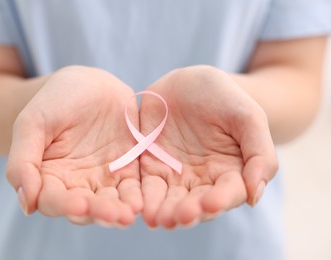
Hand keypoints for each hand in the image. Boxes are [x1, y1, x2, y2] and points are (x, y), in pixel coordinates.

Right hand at [6, 66, 142, 226]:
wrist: (89, 84)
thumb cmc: (54, 100)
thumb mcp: (32, 123)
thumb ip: (23, 161)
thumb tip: (27, 204)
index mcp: (48, 176)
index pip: (52, 200)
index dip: (64, 206)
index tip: (78, 206)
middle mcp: (76, 184)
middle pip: (85, 209)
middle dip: (98, 213)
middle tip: (113, 215)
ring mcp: (103, 179)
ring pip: (109, 203)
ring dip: (119, 212)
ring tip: (129, 214)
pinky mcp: (126, 170)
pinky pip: (132, 188)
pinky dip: (136, 197)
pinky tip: (141, 202)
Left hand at [140, 66, 277, 228]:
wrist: (189, 82)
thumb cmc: (224, 97)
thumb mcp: (249, 117)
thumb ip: (260, 154)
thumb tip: (255, 196)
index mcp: (231, 171)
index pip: (229, 193)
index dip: (221, 200)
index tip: (211, 204)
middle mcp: (204, 180)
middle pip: (197, 203)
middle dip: (189, 212)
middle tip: (180, 217)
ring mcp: (177, 175)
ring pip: (171, 200)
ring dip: (165, 212)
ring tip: (158, 219)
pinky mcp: (152, 167)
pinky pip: (148, 186)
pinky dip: (145, 198)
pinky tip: (142, 208)